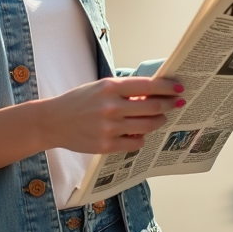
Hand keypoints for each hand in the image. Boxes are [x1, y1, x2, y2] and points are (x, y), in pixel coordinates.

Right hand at [40, 77, 183, 153]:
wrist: (53, 121)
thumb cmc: (79, 101)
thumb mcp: (100, 87)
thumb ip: (124, 90)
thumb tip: (153, 92)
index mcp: (110, 87)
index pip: (147, 86)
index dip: (167, 87)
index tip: (179, 88)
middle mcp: (111, 107)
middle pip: (152, 107)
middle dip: (169, 105)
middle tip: (177, 104)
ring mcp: (109, 127)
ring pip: (147, 126)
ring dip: (158, 121)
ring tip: (161, 118)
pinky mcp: (106, 145)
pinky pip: (135, 143)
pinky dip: (142, 137)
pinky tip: (141, 133)